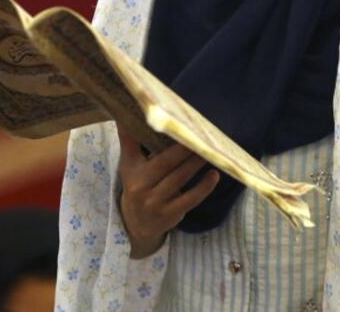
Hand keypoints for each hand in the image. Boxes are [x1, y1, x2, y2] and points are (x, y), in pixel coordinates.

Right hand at [117, 129, 218, 257]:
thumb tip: (124, 116)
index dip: (158, 139)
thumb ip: (129, 141)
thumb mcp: (129, 165)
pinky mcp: (171, 214)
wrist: (137, 224)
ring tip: (210, 150)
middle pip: (167, 163)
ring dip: (196, 163)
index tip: (171, 123)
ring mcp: (157, 203)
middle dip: (185, 149)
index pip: (141, 150)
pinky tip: (214, 175)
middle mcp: (143, 188)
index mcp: (133, 172)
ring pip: (180, 178)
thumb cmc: (137, 185)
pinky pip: (191, 199)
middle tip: (200, 134)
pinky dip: (204, 187)